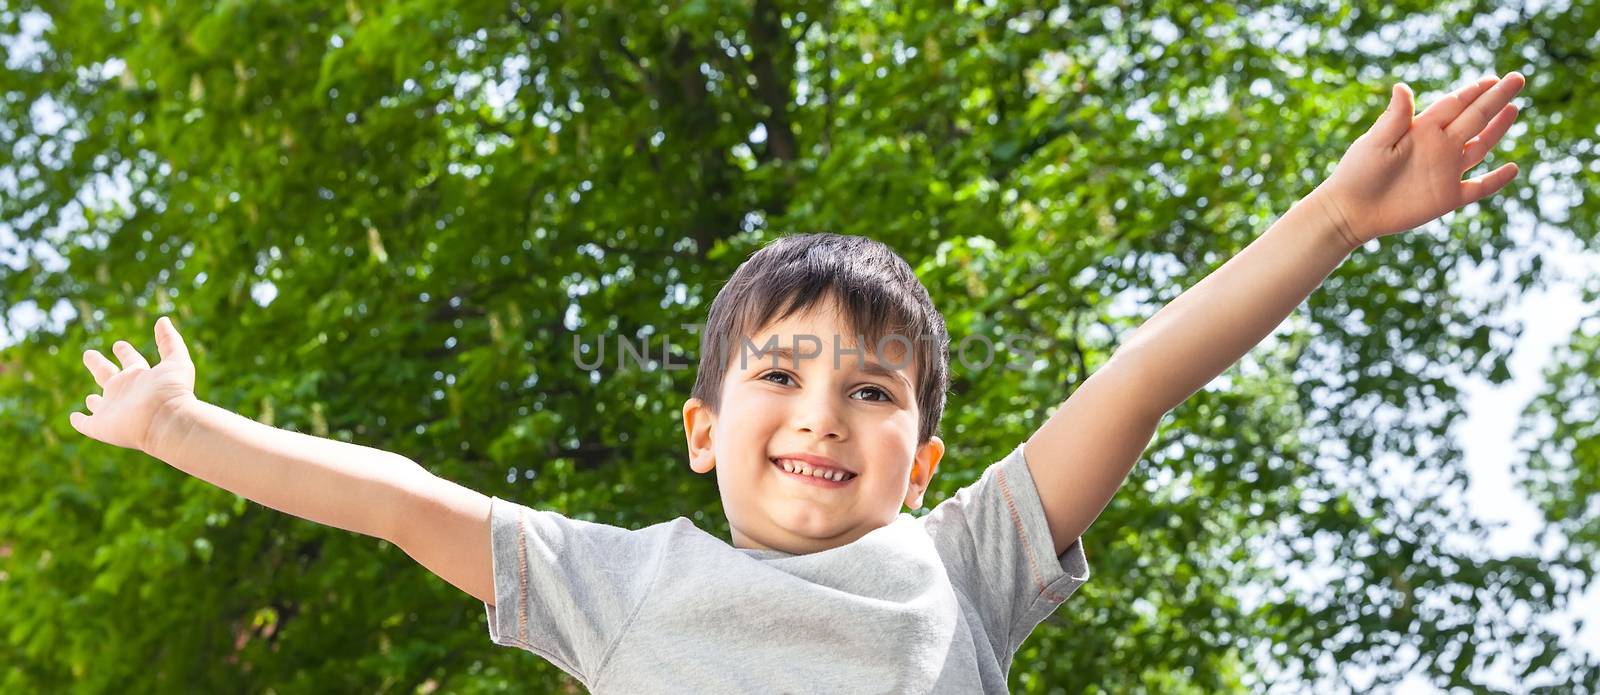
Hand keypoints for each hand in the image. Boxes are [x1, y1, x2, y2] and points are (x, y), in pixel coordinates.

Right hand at [69, 316, 197, 455]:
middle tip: (89, 354)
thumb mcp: (176, 360)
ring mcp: (112, 410)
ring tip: (89, 397)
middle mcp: (125, 392)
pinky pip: (86, 424)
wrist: (167, 421)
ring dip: (93, 401)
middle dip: (98, 365)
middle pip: (108, 376)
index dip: (124, 352)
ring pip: (98, 404)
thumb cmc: (173, 391)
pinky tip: (74, 418)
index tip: (118, 344)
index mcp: (141, 377)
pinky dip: (79, 421)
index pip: (131, 361)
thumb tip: (163, 320)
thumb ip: (170, 341)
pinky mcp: (101, 426)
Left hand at [1313, 71, 1525, 248]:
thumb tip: (1402, 86)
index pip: (1454, 104)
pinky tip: (1513, 168)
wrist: (1350, 211)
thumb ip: (1394, 118)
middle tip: (1517, 79)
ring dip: (1497, 130)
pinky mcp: (1446, 198)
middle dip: (1495, 99)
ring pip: (1479, 146)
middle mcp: (1438, 146)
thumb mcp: (1375, 143)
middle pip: (1474, 118)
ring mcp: (1445, 172)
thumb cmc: (1357, 173)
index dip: (1474, 91)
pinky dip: (1496, 180)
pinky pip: (1479, 188)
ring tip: (1514, 109)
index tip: (1494, 78)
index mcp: (1421, 129)